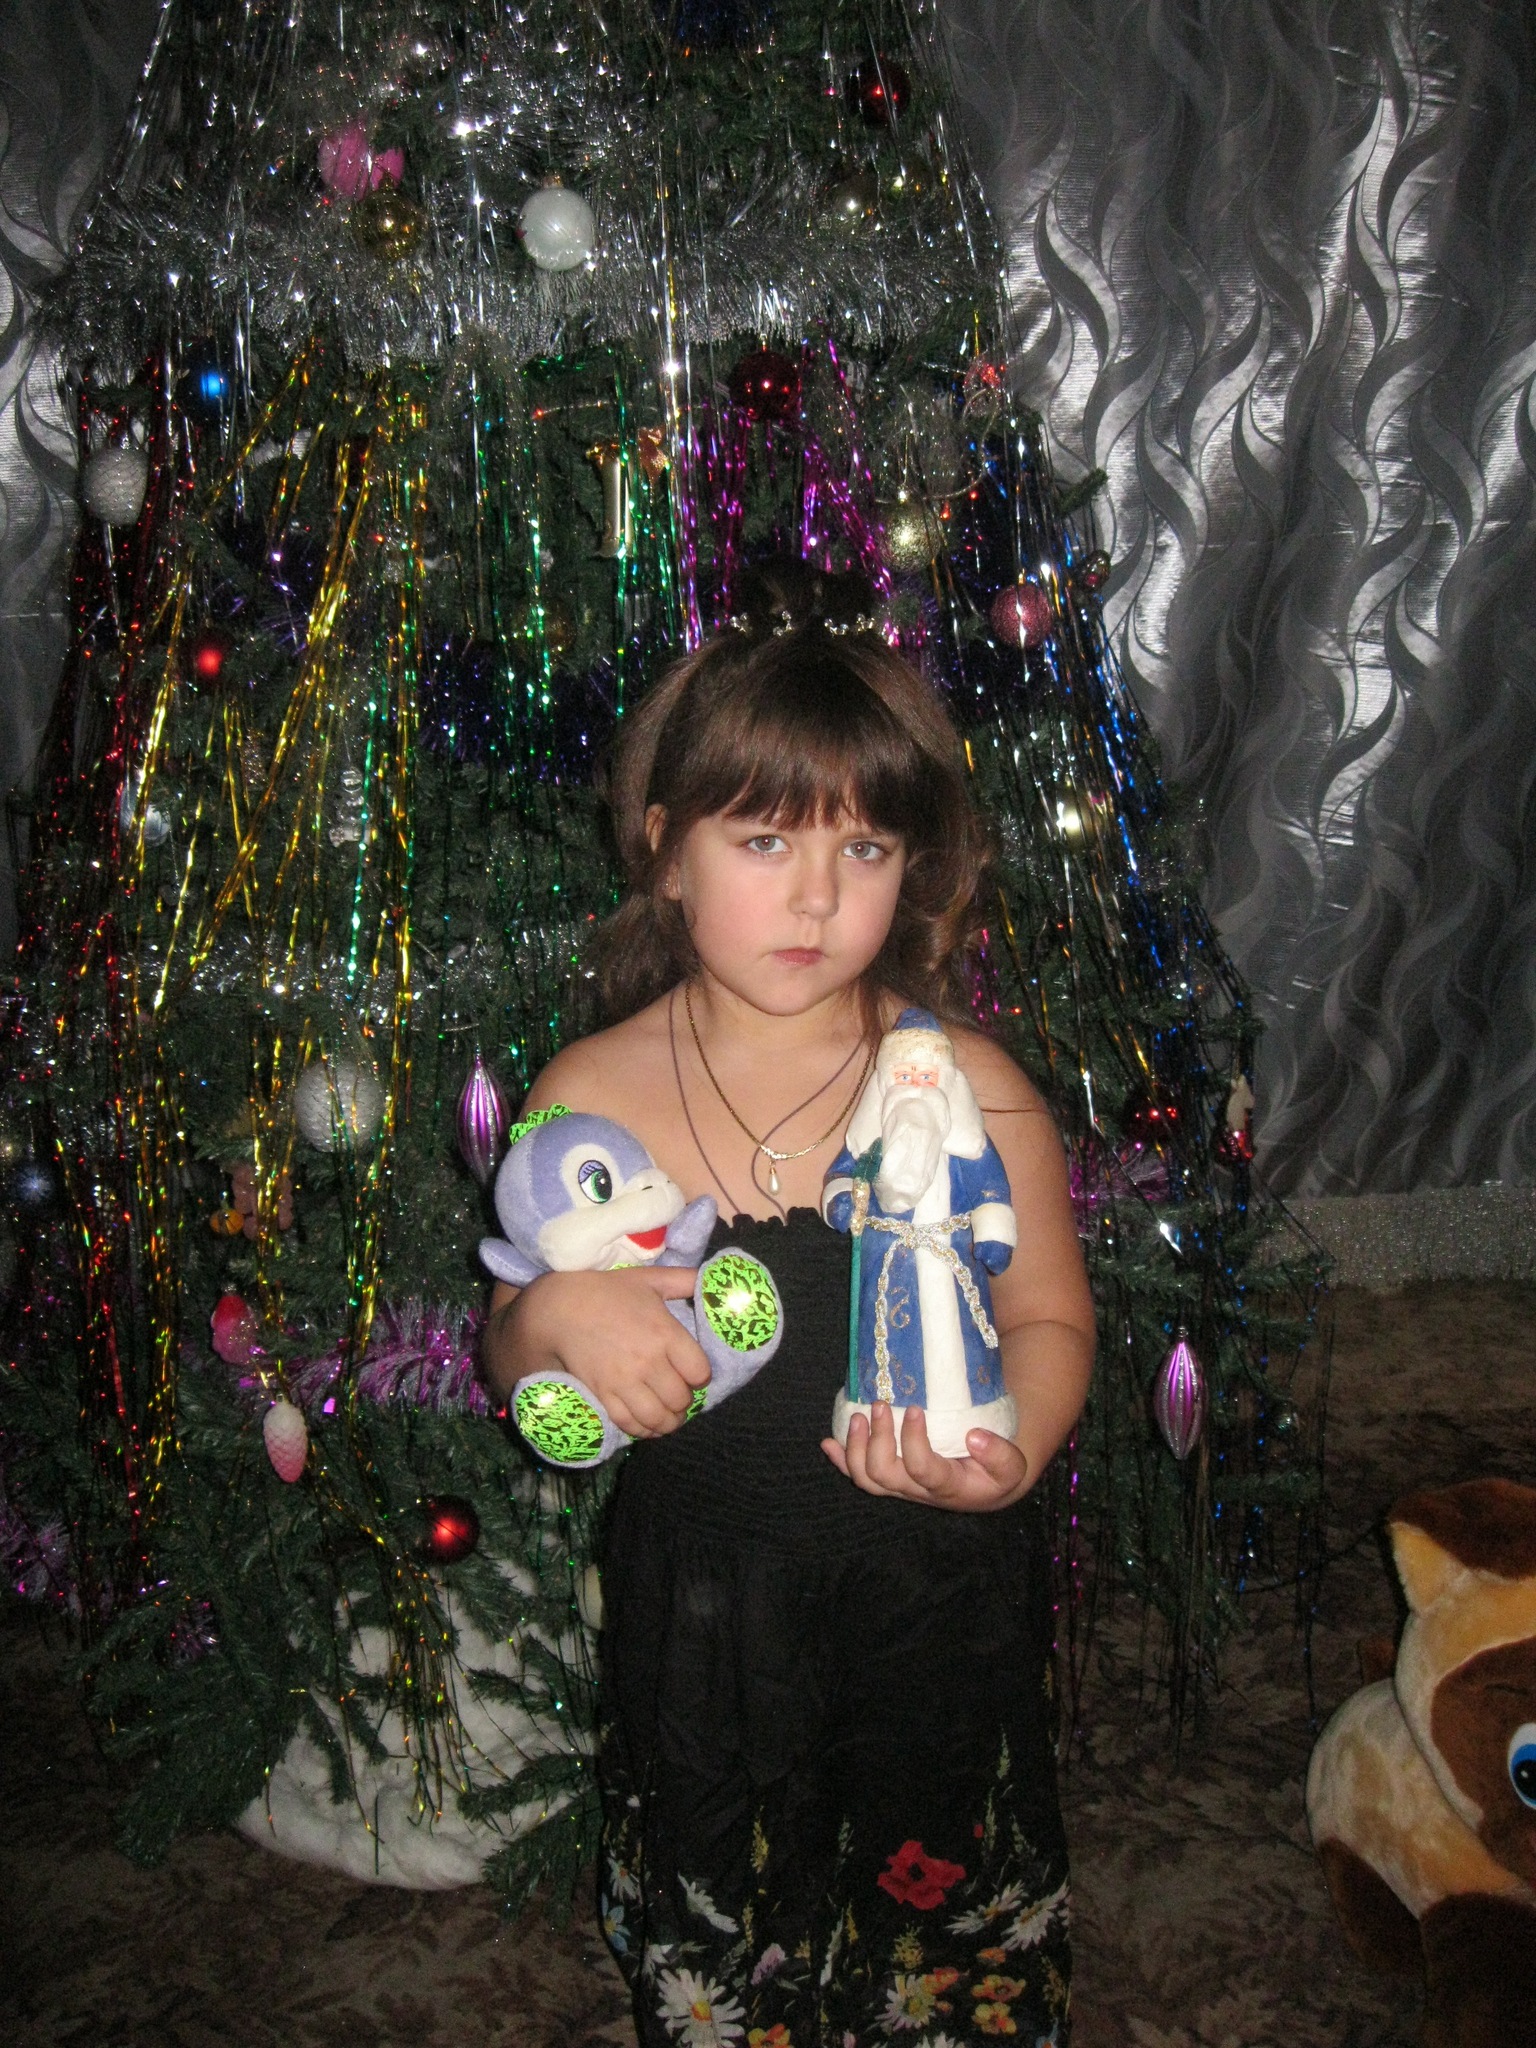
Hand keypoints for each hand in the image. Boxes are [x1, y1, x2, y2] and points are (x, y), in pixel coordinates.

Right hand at [496, 1265, 709, 1438]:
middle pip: (681, 1399)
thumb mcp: (649, 1279)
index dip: (701, 1377)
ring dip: (668, 1422)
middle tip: (680, 1396)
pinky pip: (630, 1424)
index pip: (700, 1372)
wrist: (559, 1308)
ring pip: (658, 1418)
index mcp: (665, 1334)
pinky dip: (643, 1430)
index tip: (694, 1374)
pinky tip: (647, 1425)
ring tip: (669, 1417)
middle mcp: (649, 1362)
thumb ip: (685, 1281)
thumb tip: (715, 1284)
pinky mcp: (603, 1395)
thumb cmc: (607, 1292)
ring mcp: (625, 1382)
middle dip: (685, 1401)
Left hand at [821, 1402, 1028, 1510]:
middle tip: (880, 1405)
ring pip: (866, 1478)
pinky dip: (840, 1460)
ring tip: (857, 1416)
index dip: (913, 1442)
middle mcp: (917, 1490)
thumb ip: (999, 1454)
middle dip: (877, 1439)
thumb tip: (974, 1437)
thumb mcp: (1011, 1466)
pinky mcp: (890, 1477)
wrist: (985, 1488)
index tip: (914, 1410)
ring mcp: (899, 1485)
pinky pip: (858, 1475)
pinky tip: (827, 1443)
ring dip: (855, 1448)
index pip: (922, 1470)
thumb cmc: (996, 1473)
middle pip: (884, 1474)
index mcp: (947, 1487)